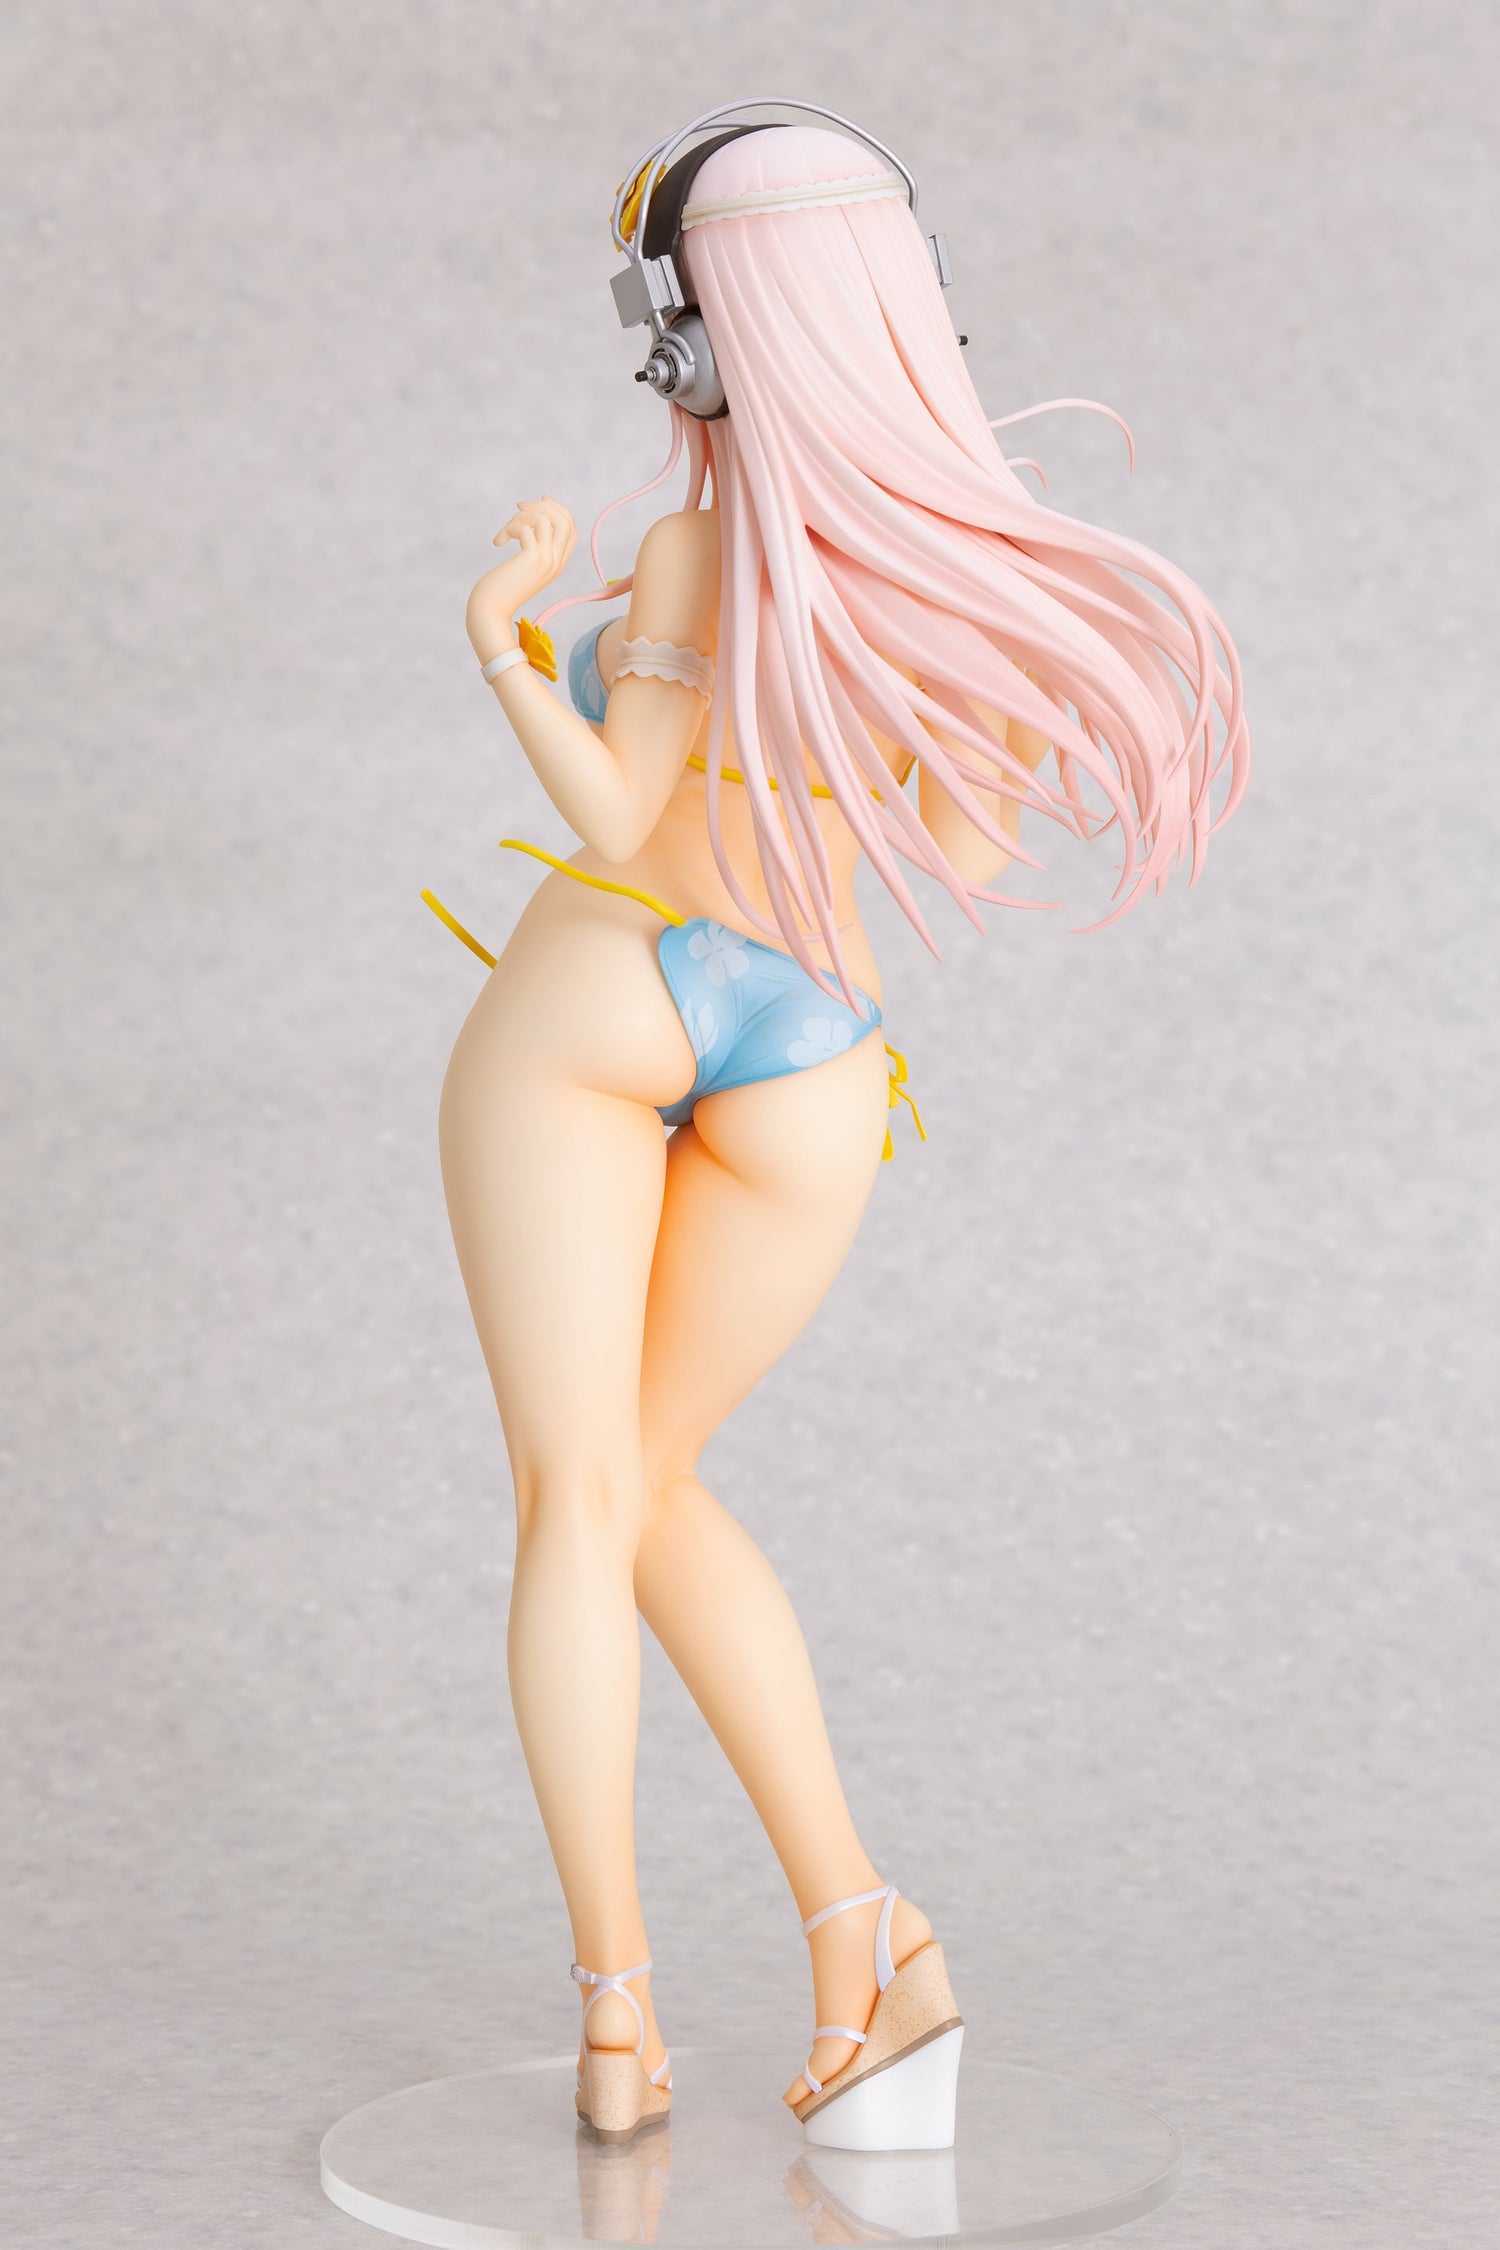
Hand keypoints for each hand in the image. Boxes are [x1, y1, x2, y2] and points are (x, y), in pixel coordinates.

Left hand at [466, 495, 577, 656]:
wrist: (491, 613)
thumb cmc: (500, 590)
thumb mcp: (522, 566)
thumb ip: (531, 547)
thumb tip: (526, 517)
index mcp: (558, 564)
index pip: (571, 528)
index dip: (558, 510)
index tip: (539, 501)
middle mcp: (557, 562)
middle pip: (564, 520)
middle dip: (541, 506)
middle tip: (518, 508)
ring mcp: (547, 561)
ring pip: (545, 519)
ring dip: (520, 517)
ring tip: (504, 533)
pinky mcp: (532, 559)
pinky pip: (525, 528)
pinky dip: (509, 529)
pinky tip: (498, 542)